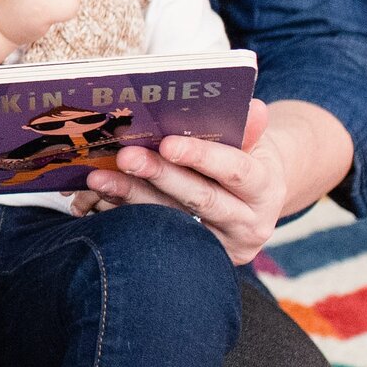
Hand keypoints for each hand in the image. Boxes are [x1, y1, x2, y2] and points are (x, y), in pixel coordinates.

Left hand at [71, 99, 290, 265]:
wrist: (255, 202)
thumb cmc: (248, 161)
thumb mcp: (256, 143)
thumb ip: (248, 129)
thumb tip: (254, 107)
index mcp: (266, 189)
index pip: (235, 170)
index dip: (201, 156)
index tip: (168, 143)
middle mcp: (249, 224)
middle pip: (199, 198)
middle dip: (159, 176)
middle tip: (125, 156)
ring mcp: (222, 246)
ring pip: (173, 220)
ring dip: (132, 197)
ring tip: (100, 178)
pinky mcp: (198, 259)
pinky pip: (158, 235)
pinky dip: (129, 212)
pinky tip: (104, 195)